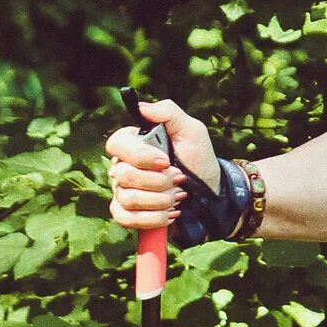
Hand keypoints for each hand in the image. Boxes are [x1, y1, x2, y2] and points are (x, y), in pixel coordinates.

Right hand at [105, 97, 219, 232]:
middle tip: (179, 179)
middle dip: (159, 181)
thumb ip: (168, 113)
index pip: (116, 144)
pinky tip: (170, 212)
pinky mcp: (127, 213)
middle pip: (123, 175)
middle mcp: (122, 166)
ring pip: (128, 198)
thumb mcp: (191, 131)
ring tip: (178, 196)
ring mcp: (122, 191)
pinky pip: (126, 219)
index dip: (140, 156)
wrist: (210, 194)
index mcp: (134, 143)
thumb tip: (142, 107)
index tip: (166, 161)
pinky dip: (153, 218)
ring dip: (161, 200)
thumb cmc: (198, 160)